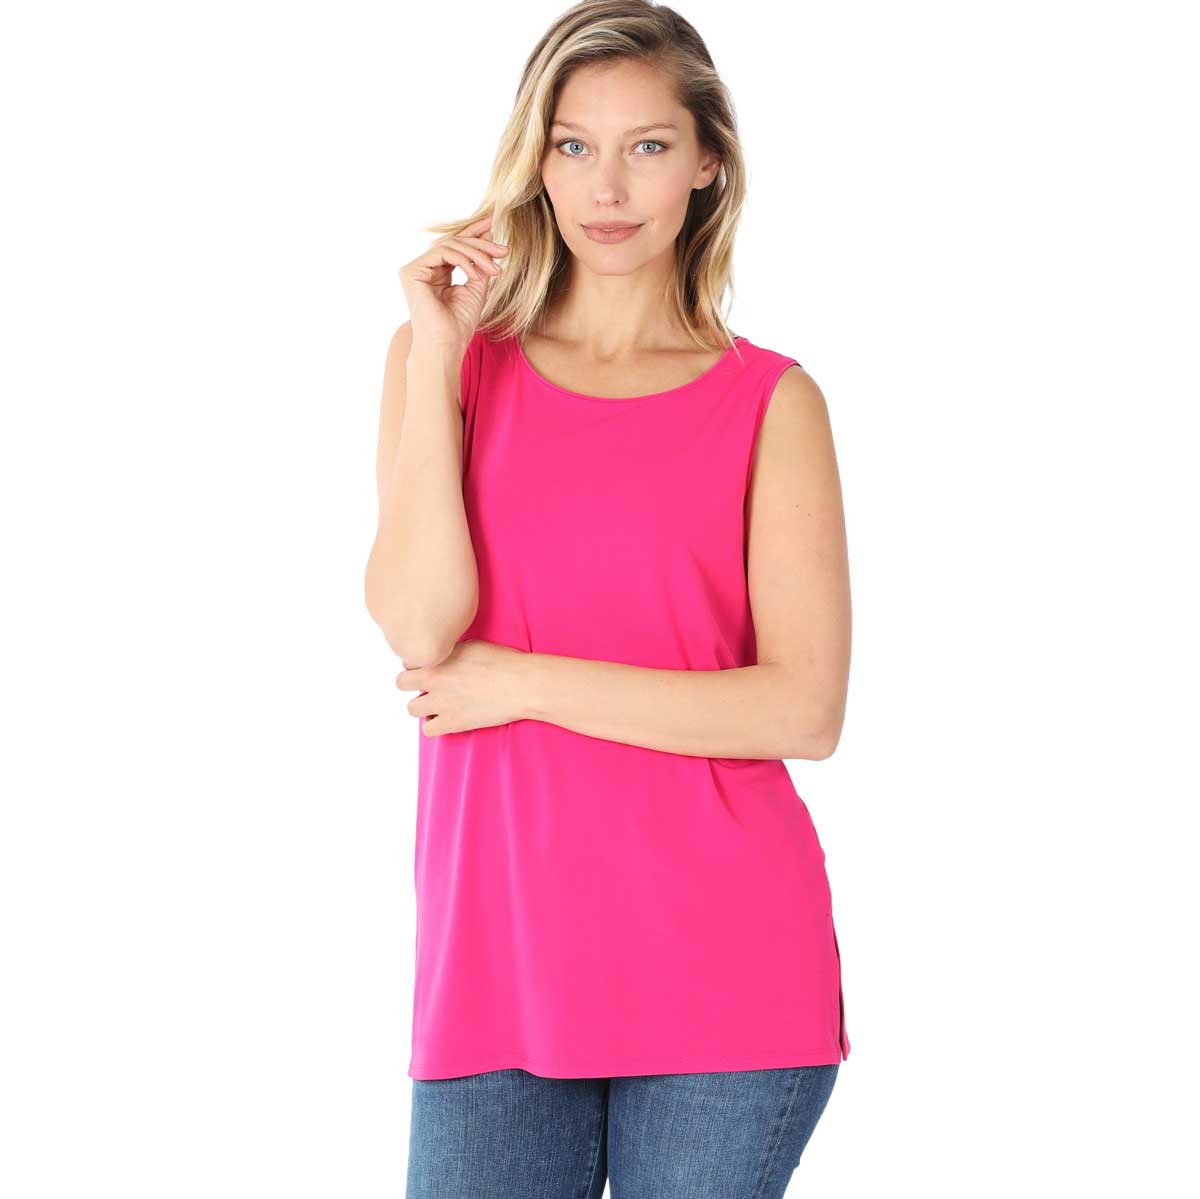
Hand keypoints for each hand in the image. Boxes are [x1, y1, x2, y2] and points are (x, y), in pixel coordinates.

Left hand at [396, 639, 531, 735]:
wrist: (521, 684)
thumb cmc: (503, 661)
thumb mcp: (472, 644)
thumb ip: (450, 651)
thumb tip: (442, 654)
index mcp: (438, 657)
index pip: (408, 660)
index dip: (419, 664)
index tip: (431, 668)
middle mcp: (434, 679)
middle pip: (401, 683)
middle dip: (413, 684)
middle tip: (430, 686)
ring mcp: (441, 703)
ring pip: (411, 708)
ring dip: (423, 706)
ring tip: (439, 704)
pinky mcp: (452, 723)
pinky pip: (428, 730)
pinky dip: (434, 725)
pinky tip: (447, 718)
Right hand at [397, 214, 509, 352]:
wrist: (447, 344)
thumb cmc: (460, 323)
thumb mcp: (477, 286)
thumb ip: (480, 263)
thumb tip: (489, 235)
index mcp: (437, 272)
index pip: (456, 246)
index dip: (473, 233)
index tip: (493, 224)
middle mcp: (424, 268)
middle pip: (453, 243)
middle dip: (480, 243)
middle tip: (503, 249)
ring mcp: (415, 269)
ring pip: (449, 245)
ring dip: (476, 254)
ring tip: (495, 269)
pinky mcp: (411, 272)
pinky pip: (442, 253)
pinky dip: (463, 260)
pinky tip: (476, 274)